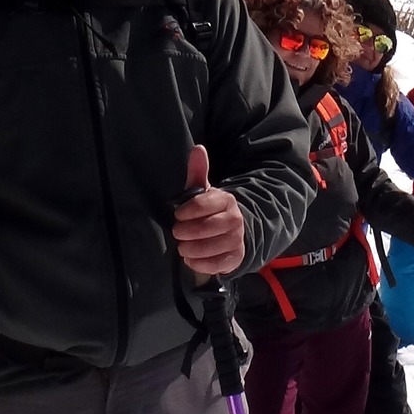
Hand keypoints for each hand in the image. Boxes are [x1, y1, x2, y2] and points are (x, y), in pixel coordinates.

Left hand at [174, 144, 246, 277]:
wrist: (232, 233)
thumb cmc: (210, 211)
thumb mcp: (204, 192)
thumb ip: (198, 172)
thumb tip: (198, 148)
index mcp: (226, 200)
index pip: (203, 204)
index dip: (186, 211)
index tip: (178, 215)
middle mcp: (235, 219)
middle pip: (206, 228)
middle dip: (186, 231)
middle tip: (177, 232)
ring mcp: (237, 240)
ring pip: (210, 248)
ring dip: (190, 249)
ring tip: (183, 247)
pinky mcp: (235, 258)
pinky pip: (215, 264)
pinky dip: (199, 263)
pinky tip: (191, 259)